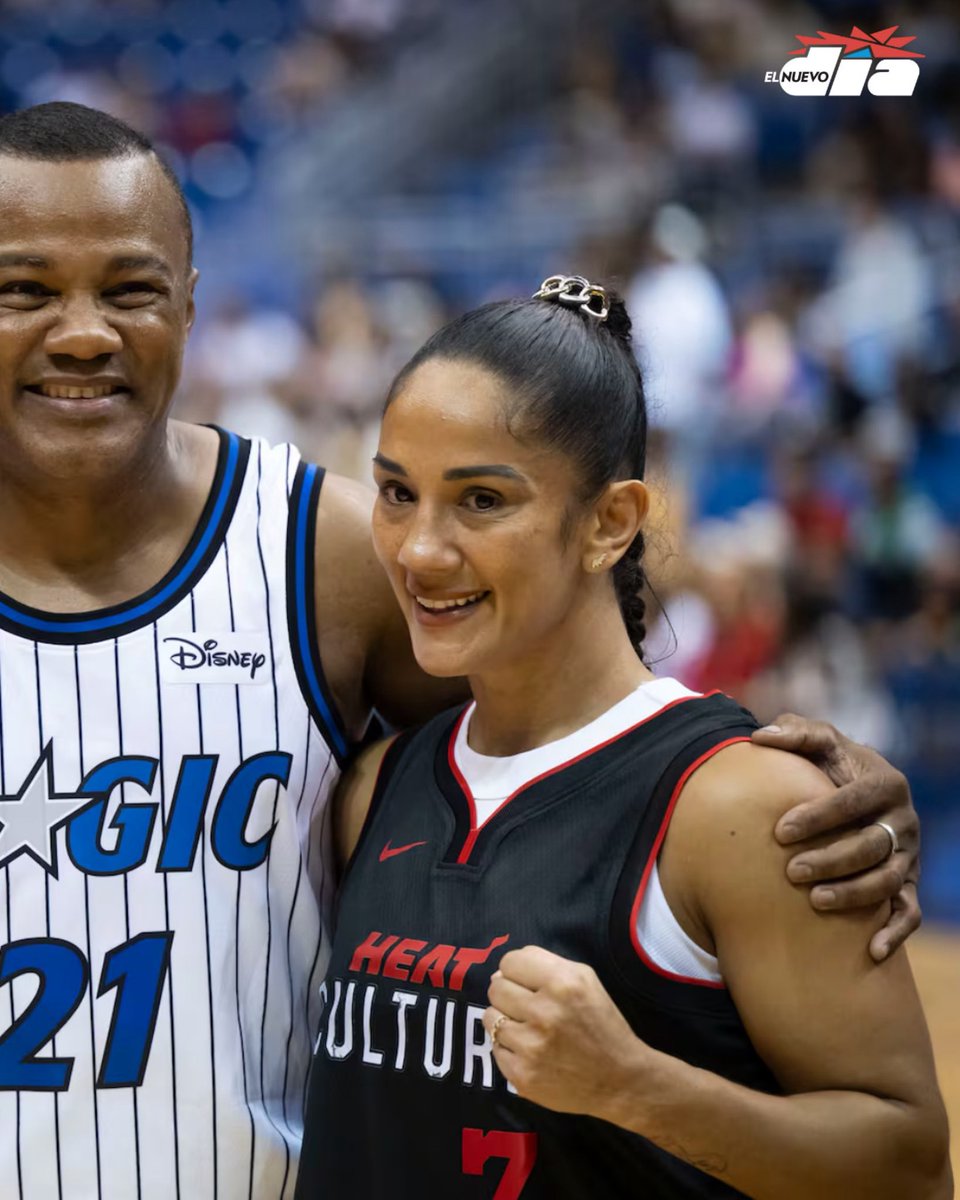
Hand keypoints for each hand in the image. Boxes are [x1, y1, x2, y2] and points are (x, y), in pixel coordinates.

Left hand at [484, 945, 645, 1122]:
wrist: (620, 1080)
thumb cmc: (601, 1024)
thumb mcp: (584, 980)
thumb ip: (542, 966)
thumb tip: (499, 974)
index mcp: (562, 983)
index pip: (510, 961)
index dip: (517, 970)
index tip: (527, 982)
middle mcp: (545, 1012)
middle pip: (496, 987)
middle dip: (509, 994)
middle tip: (528, 1007)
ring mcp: (531, 1047)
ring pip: (490, 1017)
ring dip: (505, 1020)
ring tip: (528, 1028)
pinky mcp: (522, 1075)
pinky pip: (495, 1048)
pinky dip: (509, 1048)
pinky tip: (530, 1051)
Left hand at [752, 715, 919, 961]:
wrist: (856, 792)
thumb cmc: (830, 765)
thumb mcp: (819, 742)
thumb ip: (795, 733)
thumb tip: (759, 737)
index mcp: (885, 782)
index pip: (854, 801)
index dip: (819, 816)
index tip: (780, 830)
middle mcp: (903, 821)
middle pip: (871, 846)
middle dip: (831, 860)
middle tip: (790, 871)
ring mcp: (909, 855)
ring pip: (888, 881)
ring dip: (853, 895)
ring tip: (814, 901)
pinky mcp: (909, 883)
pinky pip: (910, 912)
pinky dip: (895, 933)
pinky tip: (871, 952)